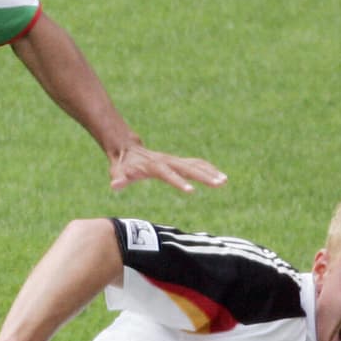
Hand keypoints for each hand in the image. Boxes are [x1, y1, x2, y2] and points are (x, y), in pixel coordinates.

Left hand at [110, 144, 226, 192]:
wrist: (127, 149)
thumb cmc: (122, 165)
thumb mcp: (117, 172)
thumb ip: (118, 179)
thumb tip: (115, 185)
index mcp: (154, 165)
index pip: (168, 174)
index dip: (179, 182)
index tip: (191, 190)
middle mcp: (167, 160)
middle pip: (188, 168)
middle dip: (205, 176)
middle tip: (220, 184)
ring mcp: (173, 160)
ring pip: (195, 164)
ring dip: (210, 172)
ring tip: (225, 181)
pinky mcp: (177, 162)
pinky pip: (196, 164)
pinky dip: (208, 169)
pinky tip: (219, 176)